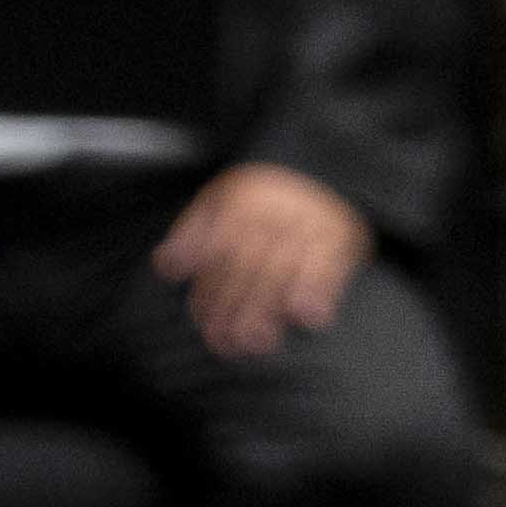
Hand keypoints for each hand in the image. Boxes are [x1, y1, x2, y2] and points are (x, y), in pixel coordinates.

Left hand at [158, 158, 368, 358]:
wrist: (327, 164)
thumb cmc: (264, 193)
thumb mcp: (220, 198)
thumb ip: (191, 233)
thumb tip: (166, 265)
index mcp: (241, 201)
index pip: (219, 249)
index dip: (209, 287)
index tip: (201, 318)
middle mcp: (273, 211)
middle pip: (248, 263)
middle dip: (234, 306)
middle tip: (225, 341)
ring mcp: (308, 223)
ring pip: (284, 267)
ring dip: (270, 308)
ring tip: (259, 342)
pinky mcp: (339, 235)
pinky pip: (330, 263)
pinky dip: (320, 291)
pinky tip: (309, 318)